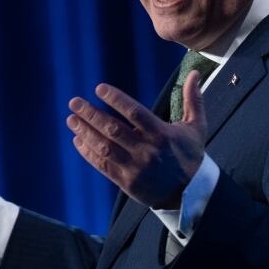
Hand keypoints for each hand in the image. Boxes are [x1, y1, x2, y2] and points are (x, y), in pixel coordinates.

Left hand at [67, 70, 206, 209]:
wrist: (190, 194)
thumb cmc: (191, 156)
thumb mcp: (197, 127)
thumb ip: (193, 99)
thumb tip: (194, 73)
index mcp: (162, 134)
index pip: (135, 113)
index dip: (116, 99)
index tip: (99, 88)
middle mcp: (147, 151)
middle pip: (113, 129)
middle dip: (91, 114)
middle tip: (74, 102)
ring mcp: (135, 168)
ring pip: (104, 148)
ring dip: (85, 132)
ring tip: (71, 119)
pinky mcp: (126, 182)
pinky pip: (103, 166)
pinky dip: (88, 153)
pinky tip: (78, 140)